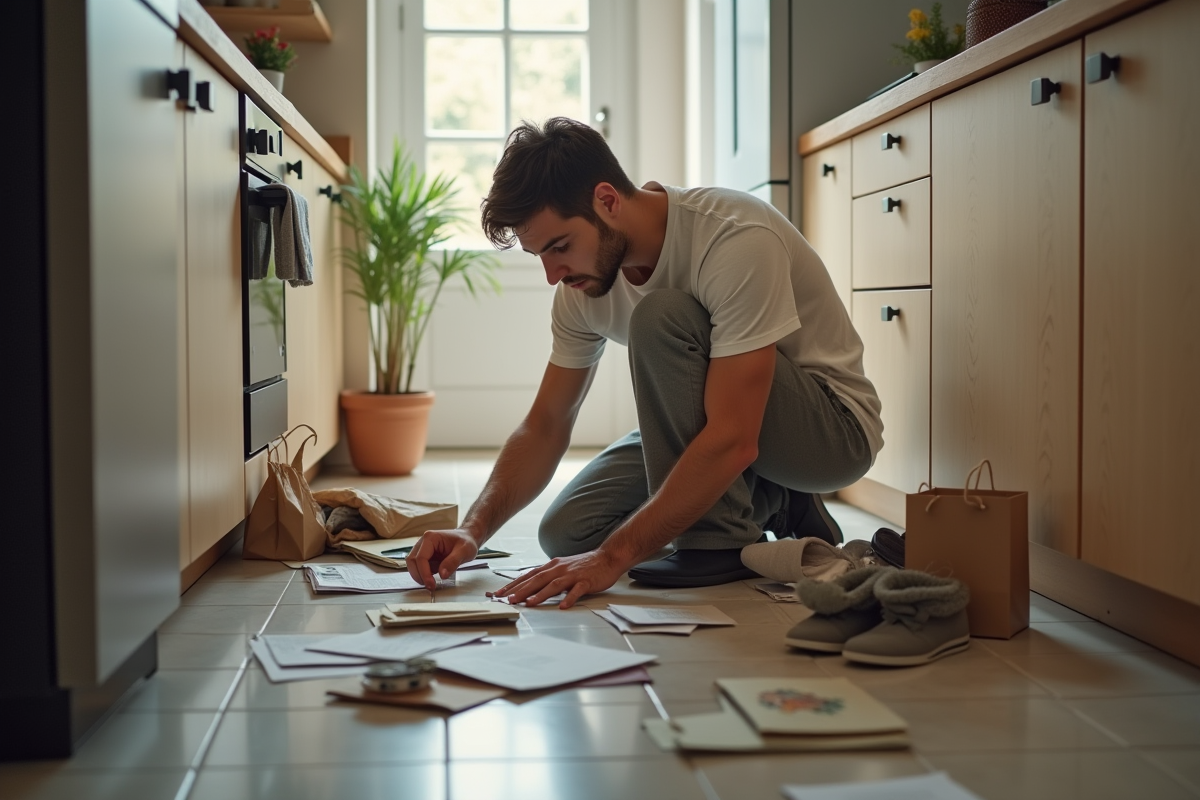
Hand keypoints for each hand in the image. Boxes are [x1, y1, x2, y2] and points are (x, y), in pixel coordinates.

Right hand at [407, 528, 479, 590]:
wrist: (468, 538)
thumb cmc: (466, 541)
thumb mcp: (464, 551)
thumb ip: (453, 562)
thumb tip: (442, 575)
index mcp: (430, 538)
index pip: (421, 557)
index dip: (424, 573)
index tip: (431, 585)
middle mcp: (423, 542)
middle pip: (412, 561)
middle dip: (419, 575)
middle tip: (430, 586)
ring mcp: (423, 549)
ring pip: (413, 564)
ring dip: (419, 575)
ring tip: (432, 583)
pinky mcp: (425, 556)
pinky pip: (419, 567)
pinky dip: (423, 574)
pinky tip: (433, 578)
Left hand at [489, 549, 626, 608]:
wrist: (607, 557)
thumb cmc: (584, 566)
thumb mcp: (562, 568)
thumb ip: (548, 577)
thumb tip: (531, 587)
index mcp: (552, 566)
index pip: (528, 575)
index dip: (513, 584)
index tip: (500, 593)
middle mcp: (559, 569)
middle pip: (537, 579)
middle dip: (521, 590)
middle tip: (508, 600)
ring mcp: (573, 575)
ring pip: (553, 585)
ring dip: (540, 594)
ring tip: (528, 604)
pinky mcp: (586, 581)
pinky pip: (577, 591)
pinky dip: (569, 598)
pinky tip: (563, 606)